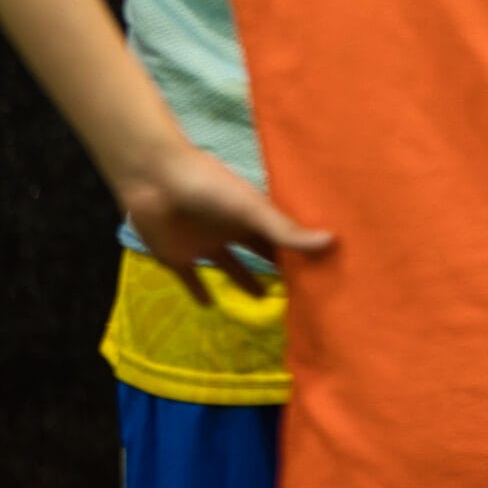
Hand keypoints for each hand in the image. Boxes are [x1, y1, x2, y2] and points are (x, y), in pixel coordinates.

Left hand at [123, 142, 333, 302]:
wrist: (156, 181)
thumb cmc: (209, 187)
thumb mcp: (250, 209)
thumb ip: (284, 230)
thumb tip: (331, 242)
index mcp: (251, 215)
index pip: (281, 237)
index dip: (299, 251)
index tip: (322, 270)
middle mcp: (231, 230)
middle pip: (259, 252)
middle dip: (277, 267)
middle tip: (300, 291)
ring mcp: (205, 244)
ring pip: (231, 267)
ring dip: (245, 282)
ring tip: (264, 301)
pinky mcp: (179, 259)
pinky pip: (192, 280)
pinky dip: (200, 292)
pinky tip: (210, 306)